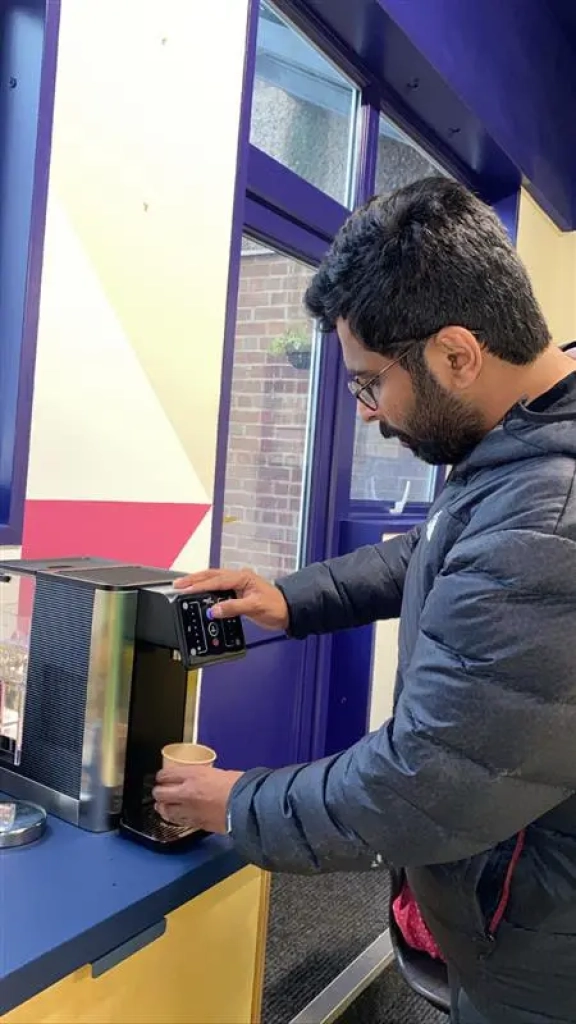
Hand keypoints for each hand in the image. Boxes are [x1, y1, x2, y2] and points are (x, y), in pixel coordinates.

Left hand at [152, 767, 242, 833]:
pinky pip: (178, 821)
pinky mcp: (195, 823)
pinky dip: (174, 818)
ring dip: (162, 808)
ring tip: (162, 807)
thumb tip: (203, 779)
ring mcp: (189, 810)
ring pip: (165, 810)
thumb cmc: (239, 787)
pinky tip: (175, 817)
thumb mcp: (220, 773)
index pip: (166, 774)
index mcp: (193, 775)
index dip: (161, 776)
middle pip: (160, 793)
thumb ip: (206, 776)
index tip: (161, 777)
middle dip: (158, 792)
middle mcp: (186, 792)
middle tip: (159, 792)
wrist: (247, 806)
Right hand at [174, 567, 289, 630]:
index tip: (187, 589)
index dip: (200, 585)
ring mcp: (238, 586)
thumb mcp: (255, 607)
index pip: (217, 580)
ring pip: (213, 581)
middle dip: (194, 579)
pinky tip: (200, 595)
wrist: (288, 612)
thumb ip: (233, 608)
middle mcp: (239, 579)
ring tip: (184, 587)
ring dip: (199, 583)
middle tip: (178, 584)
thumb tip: (214, 610)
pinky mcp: (237, 594)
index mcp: (243, 577)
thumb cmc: (276, 606)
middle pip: (212, 576)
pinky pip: (218, 590)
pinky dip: (207, 591)